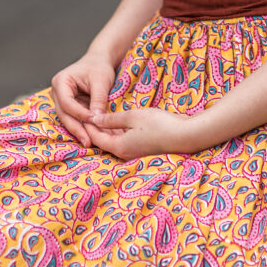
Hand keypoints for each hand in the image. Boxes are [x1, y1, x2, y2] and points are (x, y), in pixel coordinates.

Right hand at [50, 50, 118, 148]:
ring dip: (80, 131)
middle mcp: (57, 93)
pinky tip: (92, 136)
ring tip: (91, 142)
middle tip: (88, 141)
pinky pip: (75, 119)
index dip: (80, 114)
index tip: (94, 121)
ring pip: (69, 119)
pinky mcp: (70, 106)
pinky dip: (84, 127)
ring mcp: (62, 100)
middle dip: (77, 128)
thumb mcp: (101, 81)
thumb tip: (97, 119)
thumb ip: (98, 100)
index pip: (67, 103)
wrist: (100, 61)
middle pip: (64, 114)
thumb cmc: (99, 67)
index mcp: (61, 82)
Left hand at [84, 107, 199, 159]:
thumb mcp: (133, 116)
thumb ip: (112, 119)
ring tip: (98, 115)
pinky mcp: (141, 148)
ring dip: (106, 129)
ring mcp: (133, 152)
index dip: (88, 125)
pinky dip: (117, 131)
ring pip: (114, 140)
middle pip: (103, 141)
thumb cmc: (159, 124)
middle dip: (95, 128)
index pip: (96, 138)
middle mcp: (124, 153)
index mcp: (119, 147)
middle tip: (87, 112)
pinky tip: (116, 121)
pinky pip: (123, 140)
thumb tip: (94, 118)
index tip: (82, 112)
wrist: (184, 135)